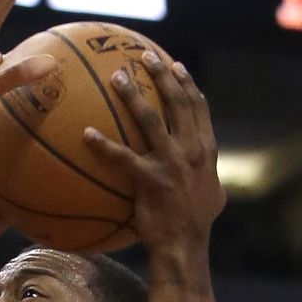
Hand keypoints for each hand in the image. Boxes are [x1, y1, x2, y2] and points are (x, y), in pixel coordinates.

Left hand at [83, 54, 226, 253]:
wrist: (185, 246)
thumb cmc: (196, 225)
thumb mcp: (214, 197)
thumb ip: (210, 179)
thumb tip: (212, 178)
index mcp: (205, 151)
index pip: (198, 108)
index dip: (186, 84)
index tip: (176, 65)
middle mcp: (190, 150)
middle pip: (176, 102)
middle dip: (161, 74)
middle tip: (145, 55)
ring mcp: (170, 163)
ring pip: (150, 119)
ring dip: (133, 95)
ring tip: (116, 77)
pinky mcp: (149, 180)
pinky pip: (122, 157)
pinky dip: (103, 145)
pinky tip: (86, 133)